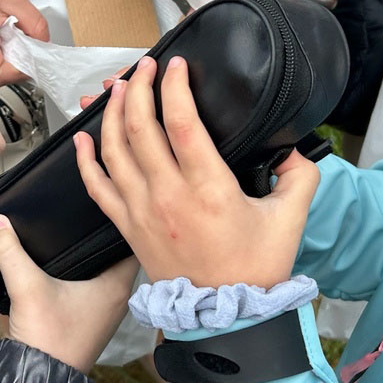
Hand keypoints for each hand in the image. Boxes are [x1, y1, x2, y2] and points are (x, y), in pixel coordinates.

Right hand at [0, 215, 138, 372]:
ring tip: (82, 227)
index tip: (111, 200)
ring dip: (98, 254)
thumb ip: (10, 252)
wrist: (40, 381)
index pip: (133, 243)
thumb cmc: (46, 338)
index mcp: (116, 287)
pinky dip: (89, 271)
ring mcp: (106, 311)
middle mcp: (119, 298)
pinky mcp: (91, 319)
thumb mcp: (26, 288)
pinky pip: (98, 286)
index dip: (124, 220)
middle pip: (122, 255)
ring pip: (109, 271)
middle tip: (93, 208)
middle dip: (108, 233)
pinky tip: (71, 261)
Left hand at [74, 55, 318, 287]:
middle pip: (140, 128)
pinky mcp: (128, 227)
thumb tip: (292, 150)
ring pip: (114, 151)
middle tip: (144, 66)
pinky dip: (86, 160)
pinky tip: (83, 137)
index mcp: (208, 188)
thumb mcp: (290, 218)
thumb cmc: (257, 268)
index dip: (175, 87)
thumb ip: (299, 176)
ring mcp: (142, 211)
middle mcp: (169, 196)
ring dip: (112, 114)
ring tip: (117, 88)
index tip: (177, 65)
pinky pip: (97, 187)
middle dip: (139, 88)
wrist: (226, 317)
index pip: (181, 122)